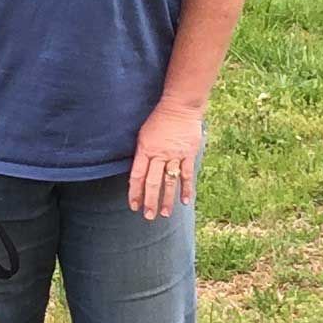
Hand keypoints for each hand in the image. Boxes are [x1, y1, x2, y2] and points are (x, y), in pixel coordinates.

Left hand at [129, 99, 203, 220]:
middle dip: (150, 201)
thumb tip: (139, 172)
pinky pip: (187, 174)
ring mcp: (175, 155)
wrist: (180, 106)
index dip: (134, 192)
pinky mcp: (188, 154)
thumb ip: (142, 153)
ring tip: (164, 214)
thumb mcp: (143, 134)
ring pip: (169, 181)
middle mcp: (159, 154)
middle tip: (148, 216)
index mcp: (145, 150)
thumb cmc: (159, 119)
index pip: (137, 175)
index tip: (133, 205)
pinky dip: (186, 189)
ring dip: (167, 199)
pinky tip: (185, 201)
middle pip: (153, 182)